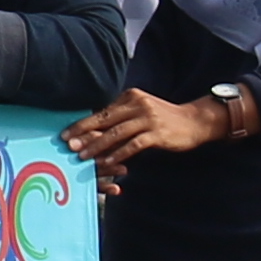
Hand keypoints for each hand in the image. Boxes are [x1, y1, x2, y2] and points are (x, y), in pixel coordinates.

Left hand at [68, 86, 232, 185]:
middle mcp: (137, 104)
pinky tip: (108, 162)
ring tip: (83, 156)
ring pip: (117, 133)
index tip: (65, 134)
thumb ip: (121, 117)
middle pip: (105, 120)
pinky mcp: (157, 133)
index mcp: (130, 97)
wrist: (195, 121)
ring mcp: (148, 118)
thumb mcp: (141, 111)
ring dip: (98, 146)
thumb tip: (94, 130)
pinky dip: (119, 154)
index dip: (83, 124)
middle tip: (67, 144)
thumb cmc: (164, 119)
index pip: (102, 112)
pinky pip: (133, 144)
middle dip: (84, 133)